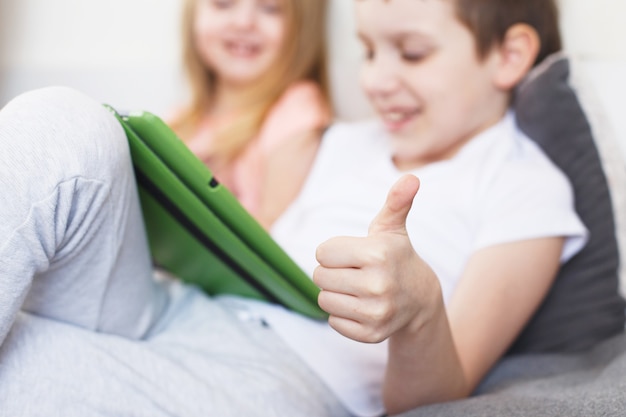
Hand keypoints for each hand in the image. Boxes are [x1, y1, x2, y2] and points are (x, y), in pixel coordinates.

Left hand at [314, 174, 435, 342]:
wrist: (419, 299)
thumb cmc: (395, 256)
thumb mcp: (393, 228)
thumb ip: (396, 202)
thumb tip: (411, 178)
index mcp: (377, 254)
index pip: (322, 252)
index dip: (333, 251)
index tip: (353, 254)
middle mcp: (378, 285)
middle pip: (319, 276)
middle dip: (331, 272)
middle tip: (354, 272)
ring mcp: (376, 313)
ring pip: (324, 300)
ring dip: (334, 293)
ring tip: (356, 288)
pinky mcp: (371, 334)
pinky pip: (333, 321)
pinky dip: (342, 314)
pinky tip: (361, 306)